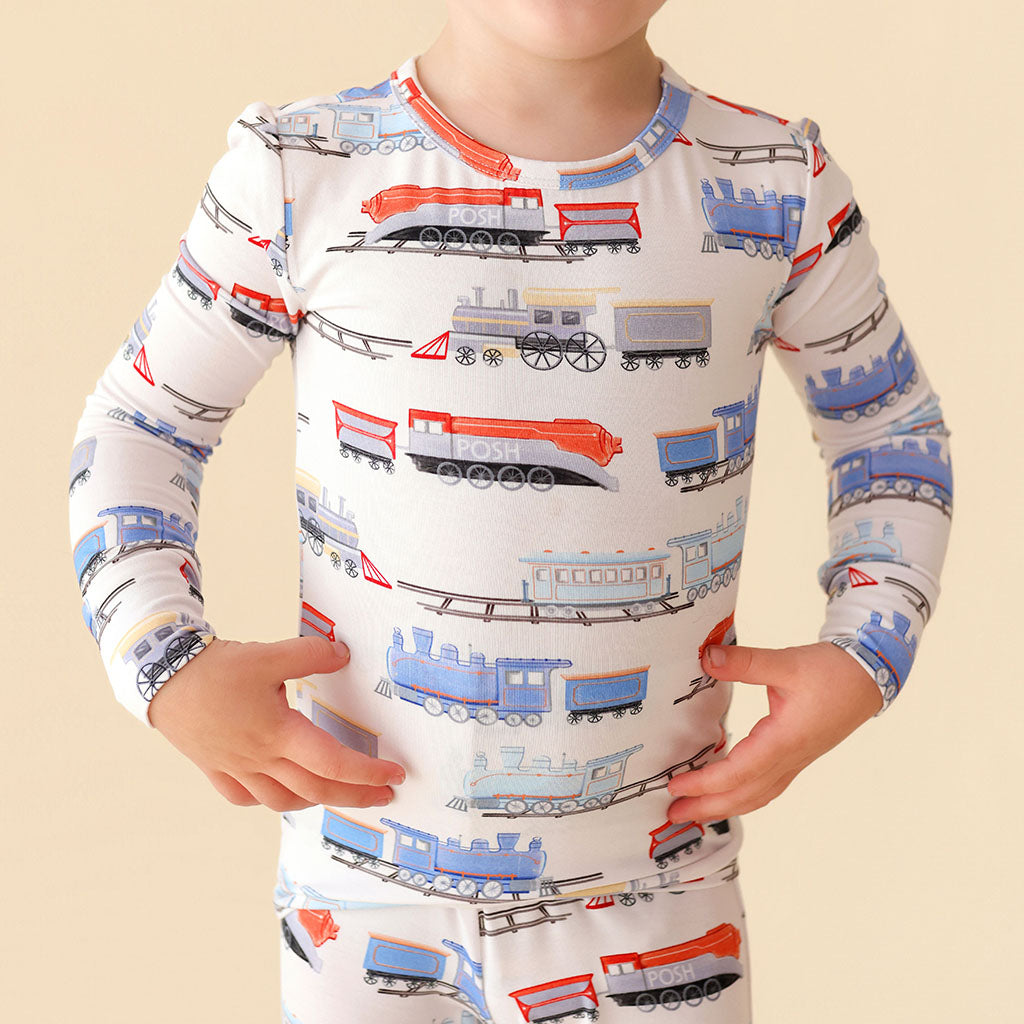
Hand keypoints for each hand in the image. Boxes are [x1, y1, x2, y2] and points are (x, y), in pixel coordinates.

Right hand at [148, 634, 405, 811]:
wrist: (160, 678)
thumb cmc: (216, 668)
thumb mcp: (270, 654)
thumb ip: (311, 655)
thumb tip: (344, 654)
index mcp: (278, 733)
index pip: (333, 763)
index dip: (367, 773)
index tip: (394, 776)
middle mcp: (260, 759)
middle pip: (315, 790)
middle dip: (354, 796)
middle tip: (383, 797)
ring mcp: (236, 768)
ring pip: (281, 801)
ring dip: (315, 801)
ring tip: (337, 793)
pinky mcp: (215, 767)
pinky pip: (245, 797)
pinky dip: (269, 800)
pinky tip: (280, 793)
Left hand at [666, 641, 882, 821]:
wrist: (869, 677)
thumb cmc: (832, 672)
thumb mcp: (786, 662)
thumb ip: (745, 662)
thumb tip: (708, 657)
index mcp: (784, 740)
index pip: (737, 772)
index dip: (704, 783)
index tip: (675, 786)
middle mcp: (789, 758)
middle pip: (743, 794)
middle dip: (707, 807)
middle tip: (672, 814)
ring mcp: (795, 761)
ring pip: (756, 795)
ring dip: (724, 807)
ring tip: (695, 813)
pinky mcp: (797, 756)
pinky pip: (767, 787)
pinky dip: (744, 797)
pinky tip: (729, 796)